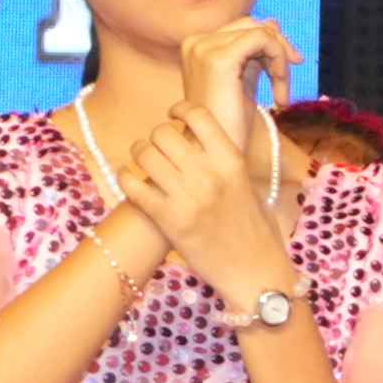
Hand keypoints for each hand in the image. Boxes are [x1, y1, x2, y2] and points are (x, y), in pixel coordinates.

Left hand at [126, 100, 288, 298]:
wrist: (255, 272)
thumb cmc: (256, 230)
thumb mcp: (247, 186)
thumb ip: (224, 162)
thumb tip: (198, 139)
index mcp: (231, 161)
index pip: (198, 115)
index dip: (180, 109)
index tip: (174, 115)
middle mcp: (208, 174)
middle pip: (163, 132)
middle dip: (156, 136)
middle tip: (158, 148)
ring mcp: (187, 197)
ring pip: (144, 154)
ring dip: (139, 155)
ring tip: (144, 163)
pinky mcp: (169, 220)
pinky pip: (133, 185)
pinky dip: (127, 178)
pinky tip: (132, 181)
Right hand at [173, 16, 299, 156]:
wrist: (214, 155)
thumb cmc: (228, 124)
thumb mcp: (245, 79)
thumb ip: (256, 52)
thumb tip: (272, 22)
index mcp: (197, 46)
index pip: (243, 27)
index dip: (271, 45)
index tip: (285, 73)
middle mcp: (196, 42)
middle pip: (252, 24)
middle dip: (279, 49)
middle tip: (289, 79)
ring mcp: (204, 48)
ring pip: (261, 31)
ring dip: (281, 61)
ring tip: (281, 94)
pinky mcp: (219, 58)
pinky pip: (263, 40)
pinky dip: (279, 64)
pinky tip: (279, 96)